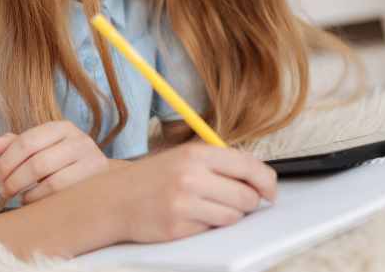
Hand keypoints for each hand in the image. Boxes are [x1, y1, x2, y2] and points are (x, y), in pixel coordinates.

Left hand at [0, 120, 110, 203]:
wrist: (99, 175)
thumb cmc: (62, 161)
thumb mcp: (40, 147)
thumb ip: (16, 145)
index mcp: (63, 127)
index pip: (28, 141)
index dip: (6, 161)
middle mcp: (80, 141)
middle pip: (38, 163)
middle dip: (14, 179)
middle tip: (3, 190)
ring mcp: (92, 162)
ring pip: (51, 182)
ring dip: (27, 193)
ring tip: (17, 196)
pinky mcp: (95, 183)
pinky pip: (63, 196)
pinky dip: (41, 200)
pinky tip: (33, 200)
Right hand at [102, 141, 277, 243]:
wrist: (114, 199)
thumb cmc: (153, 178)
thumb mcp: (183, 158)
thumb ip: (218, 164)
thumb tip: (258, 179)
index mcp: (196, 154)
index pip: (248, 166)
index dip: (266, 181)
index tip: (271, 190)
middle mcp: (191, 176)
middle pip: (245, 196)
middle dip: (248, 202)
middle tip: (238, 201)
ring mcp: (184, 203)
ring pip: (233, 217)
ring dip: (229, 216)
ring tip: (210, 208)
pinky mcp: (178, 228)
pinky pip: (212, 231)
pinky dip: (208, 227)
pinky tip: (191, 217)